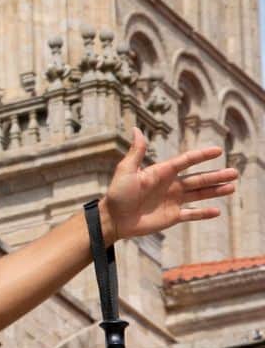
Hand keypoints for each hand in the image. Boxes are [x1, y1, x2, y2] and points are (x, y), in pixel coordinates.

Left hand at [102, 127, 237, 242]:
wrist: (113, 219)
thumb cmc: (117, 194)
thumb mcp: (126, 171)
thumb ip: (136, 152)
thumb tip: (135, 128)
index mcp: (161, 172)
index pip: (186, 161)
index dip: (201, 156)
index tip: (217, 150)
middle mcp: (170, 185)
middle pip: (198, 178)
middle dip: (216, 176)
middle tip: (235, 172)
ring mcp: (172, 201)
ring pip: (199, 194)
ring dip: (215, 191)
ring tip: (232, 187)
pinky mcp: (171, 216)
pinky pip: (191, 214)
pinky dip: (203, 213)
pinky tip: (217, 210)